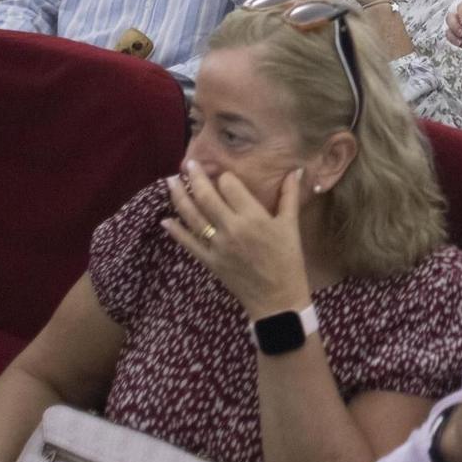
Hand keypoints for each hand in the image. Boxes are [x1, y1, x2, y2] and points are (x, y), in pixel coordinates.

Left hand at [164, 161, 312, 319]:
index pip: (229, 186)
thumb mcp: (290, 226)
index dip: (224, 177)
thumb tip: (296, 169)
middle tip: (188, 163)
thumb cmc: (288, 259)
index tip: (223, 174)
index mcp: (253, 216)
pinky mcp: (209, 261)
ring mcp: (217, 245)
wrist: (278, 298)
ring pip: (192, 216)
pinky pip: (188, 243)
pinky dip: (175, 231)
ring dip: (179, 198)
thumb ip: (289, 196)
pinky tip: (165, 220)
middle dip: (195, 177)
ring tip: (170, 182)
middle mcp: (231, 227)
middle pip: (206, 196)